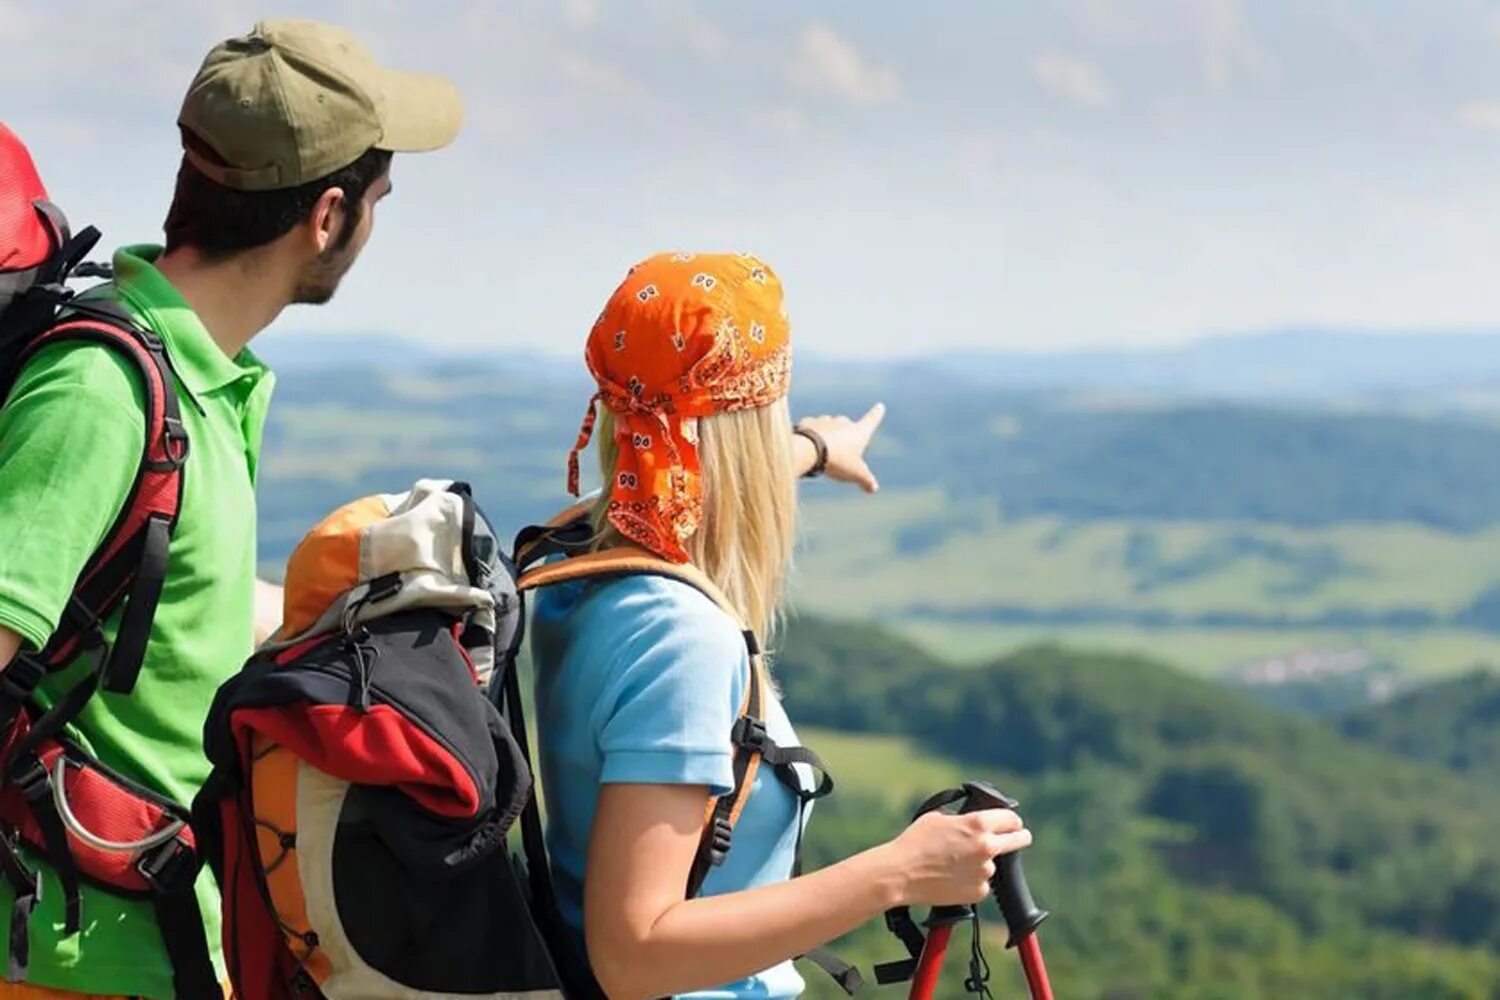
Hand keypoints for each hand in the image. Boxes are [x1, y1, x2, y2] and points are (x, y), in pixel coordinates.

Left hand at [796, 403, 885, 493]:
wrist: (809, 450)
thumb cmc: (837, 460)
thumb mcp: (855, 474)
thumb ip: (866, 480)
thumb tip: (873, 488)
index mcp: (858, 432)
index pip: (871, 421)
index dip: (876, 414)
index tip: (880, 406)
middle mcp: (842, 423)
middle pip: (847, 423)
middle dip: (846, 432)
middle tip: (842, 448)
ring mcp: (824, 421)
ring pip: (828, 424)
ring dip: (827, 433)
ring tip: (823, 448)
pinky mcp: (808, 423)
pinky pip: (811, 427)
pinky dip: (811, 433)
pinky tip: (808, 445)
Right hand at [885, 808, 1030, 906]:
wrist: (901, 873)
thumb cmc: (915, 842)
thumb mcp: (939, 816)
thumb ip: (963, 817)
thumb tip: (973, 819)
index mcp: (979, 824)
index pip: (1013, 819)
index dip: (1011, 820)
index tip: (1010, 824)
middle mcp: (987, 847)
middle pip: (1021, 840)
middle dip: (1018, 838)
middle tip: (1009, 840)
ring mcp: (985, 872)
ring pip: (993, 864)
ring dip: (982, 862)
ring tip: (956, 863)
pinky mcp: (979, 892)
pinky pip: (982, 883)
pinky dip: (972, 880)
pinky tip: (953, 877)